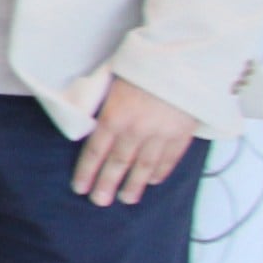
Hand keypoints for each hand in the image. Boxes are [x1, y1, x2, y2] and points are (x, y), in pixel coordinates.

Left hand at [74, 78, 200, 207]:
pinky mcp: (182, 135)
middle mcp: (135, 131)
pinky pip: (169, 159)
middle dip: (107, 185)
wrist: (183, 60)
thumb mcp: (112, 83)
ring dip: (134, 185)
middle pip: (118, 164)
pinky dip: (160, 172)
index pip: (95, 152)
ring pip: (144, 167)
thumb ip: (103, 108)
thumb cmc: (141, 67)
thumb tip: (91, 126)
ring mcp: (160, 135)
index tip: (79, 188)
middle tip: (99, 202)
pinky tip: (152, 181)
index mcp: (114, 117)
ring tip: (126, 199)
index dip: (87, 172)